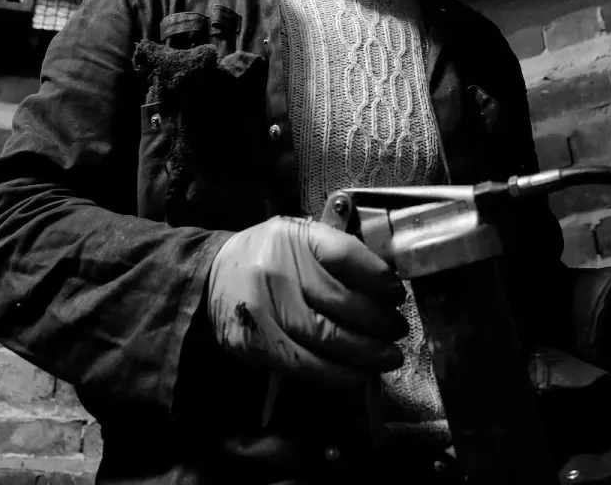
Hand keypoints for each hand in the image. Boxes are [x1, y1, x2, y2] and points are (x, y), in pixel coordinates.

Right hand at [206, 216, 408, 385]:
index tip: (397, 294)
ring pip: (324, 338)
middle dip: (379, 322)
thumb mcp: (300, 239)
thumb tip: (387, 286)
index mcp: (293, 237)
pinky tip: (357, 372)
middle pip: (340, 301)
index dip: (378, 278)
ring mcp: (261, 308)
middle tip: (398, 330)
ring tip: (388, 357)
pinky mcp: (251, 343)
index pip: (345, 255)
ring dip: (365, 354)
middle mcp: (275, 269)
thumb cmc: (271, 257)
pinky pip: (303, 364)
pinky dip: (336, 373)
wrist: (212, 274)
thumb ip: (338, 255)